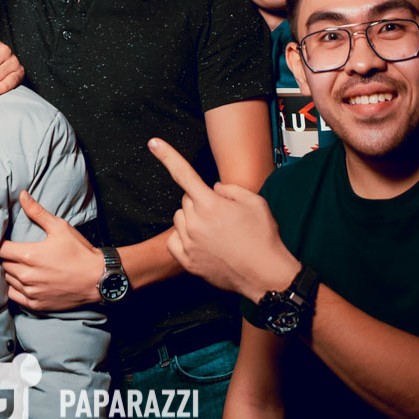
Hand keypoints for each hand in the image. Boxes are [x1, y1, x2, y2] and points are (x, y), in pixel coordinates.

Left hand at [0, 192, 102, 310]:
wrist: (98, 278)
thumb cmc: (79, 252)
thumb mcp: (59, 227)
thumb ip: (37, 212)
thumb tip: (22, 195)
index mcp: (29, 255)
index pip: (0, 249)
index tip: (2, 240)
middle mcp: (26, 276)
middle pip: (3, 264)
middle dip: (6, 257)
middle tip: (13, 251)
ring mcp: (31, 292)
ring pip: (8, 280)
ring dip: (10, 271)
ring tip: (19, 264)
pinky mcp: (36, 304)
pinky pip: (14, 296)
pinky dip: (15, 288)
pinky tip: (22, 281)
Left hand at [152, 137, 298, 302]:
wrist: (265, 275)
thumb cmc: (262, 237)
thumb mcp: (254, 201)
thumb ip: (229, 189)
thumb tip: (213, 189)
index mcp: (210, 204)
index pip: (184, 173)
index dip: (167, 156)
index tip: (152, 142)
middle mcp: (195, 222)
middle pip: (186, 200)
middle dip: (201, 202)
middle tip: (222, 216)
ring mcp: (189, 242)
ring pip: (180, 219)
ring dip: (193, 220)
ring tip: (217, 233)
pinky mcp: (186, 260)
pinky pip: (175, 240)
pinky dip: (186, 239)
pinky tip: (204, 245)